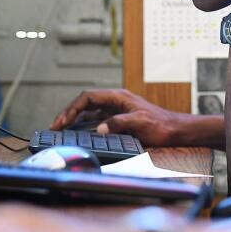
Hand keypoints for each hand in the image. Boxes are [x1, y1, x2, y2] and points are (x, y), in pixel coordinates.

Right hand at [50, 89, 187, 145]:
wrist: (175, 131)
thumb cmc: (161, 125)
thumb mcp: (141, 123)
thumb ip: (119, 124)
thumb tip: (99, 129)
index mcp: (118, 97)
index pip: (88, 97)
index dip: (72, 108)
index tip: (62, 122)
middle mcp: (115, 102)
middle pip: (85, 103)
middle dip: (68, 114)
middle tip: (55, 128)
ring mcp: (116, 111)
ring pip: (89, 112)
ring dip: (74, 120)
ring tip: (61, 132)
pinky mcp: (118, 121)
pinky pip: (96, 120)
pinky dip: (84, 126)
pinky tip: (78, 134)